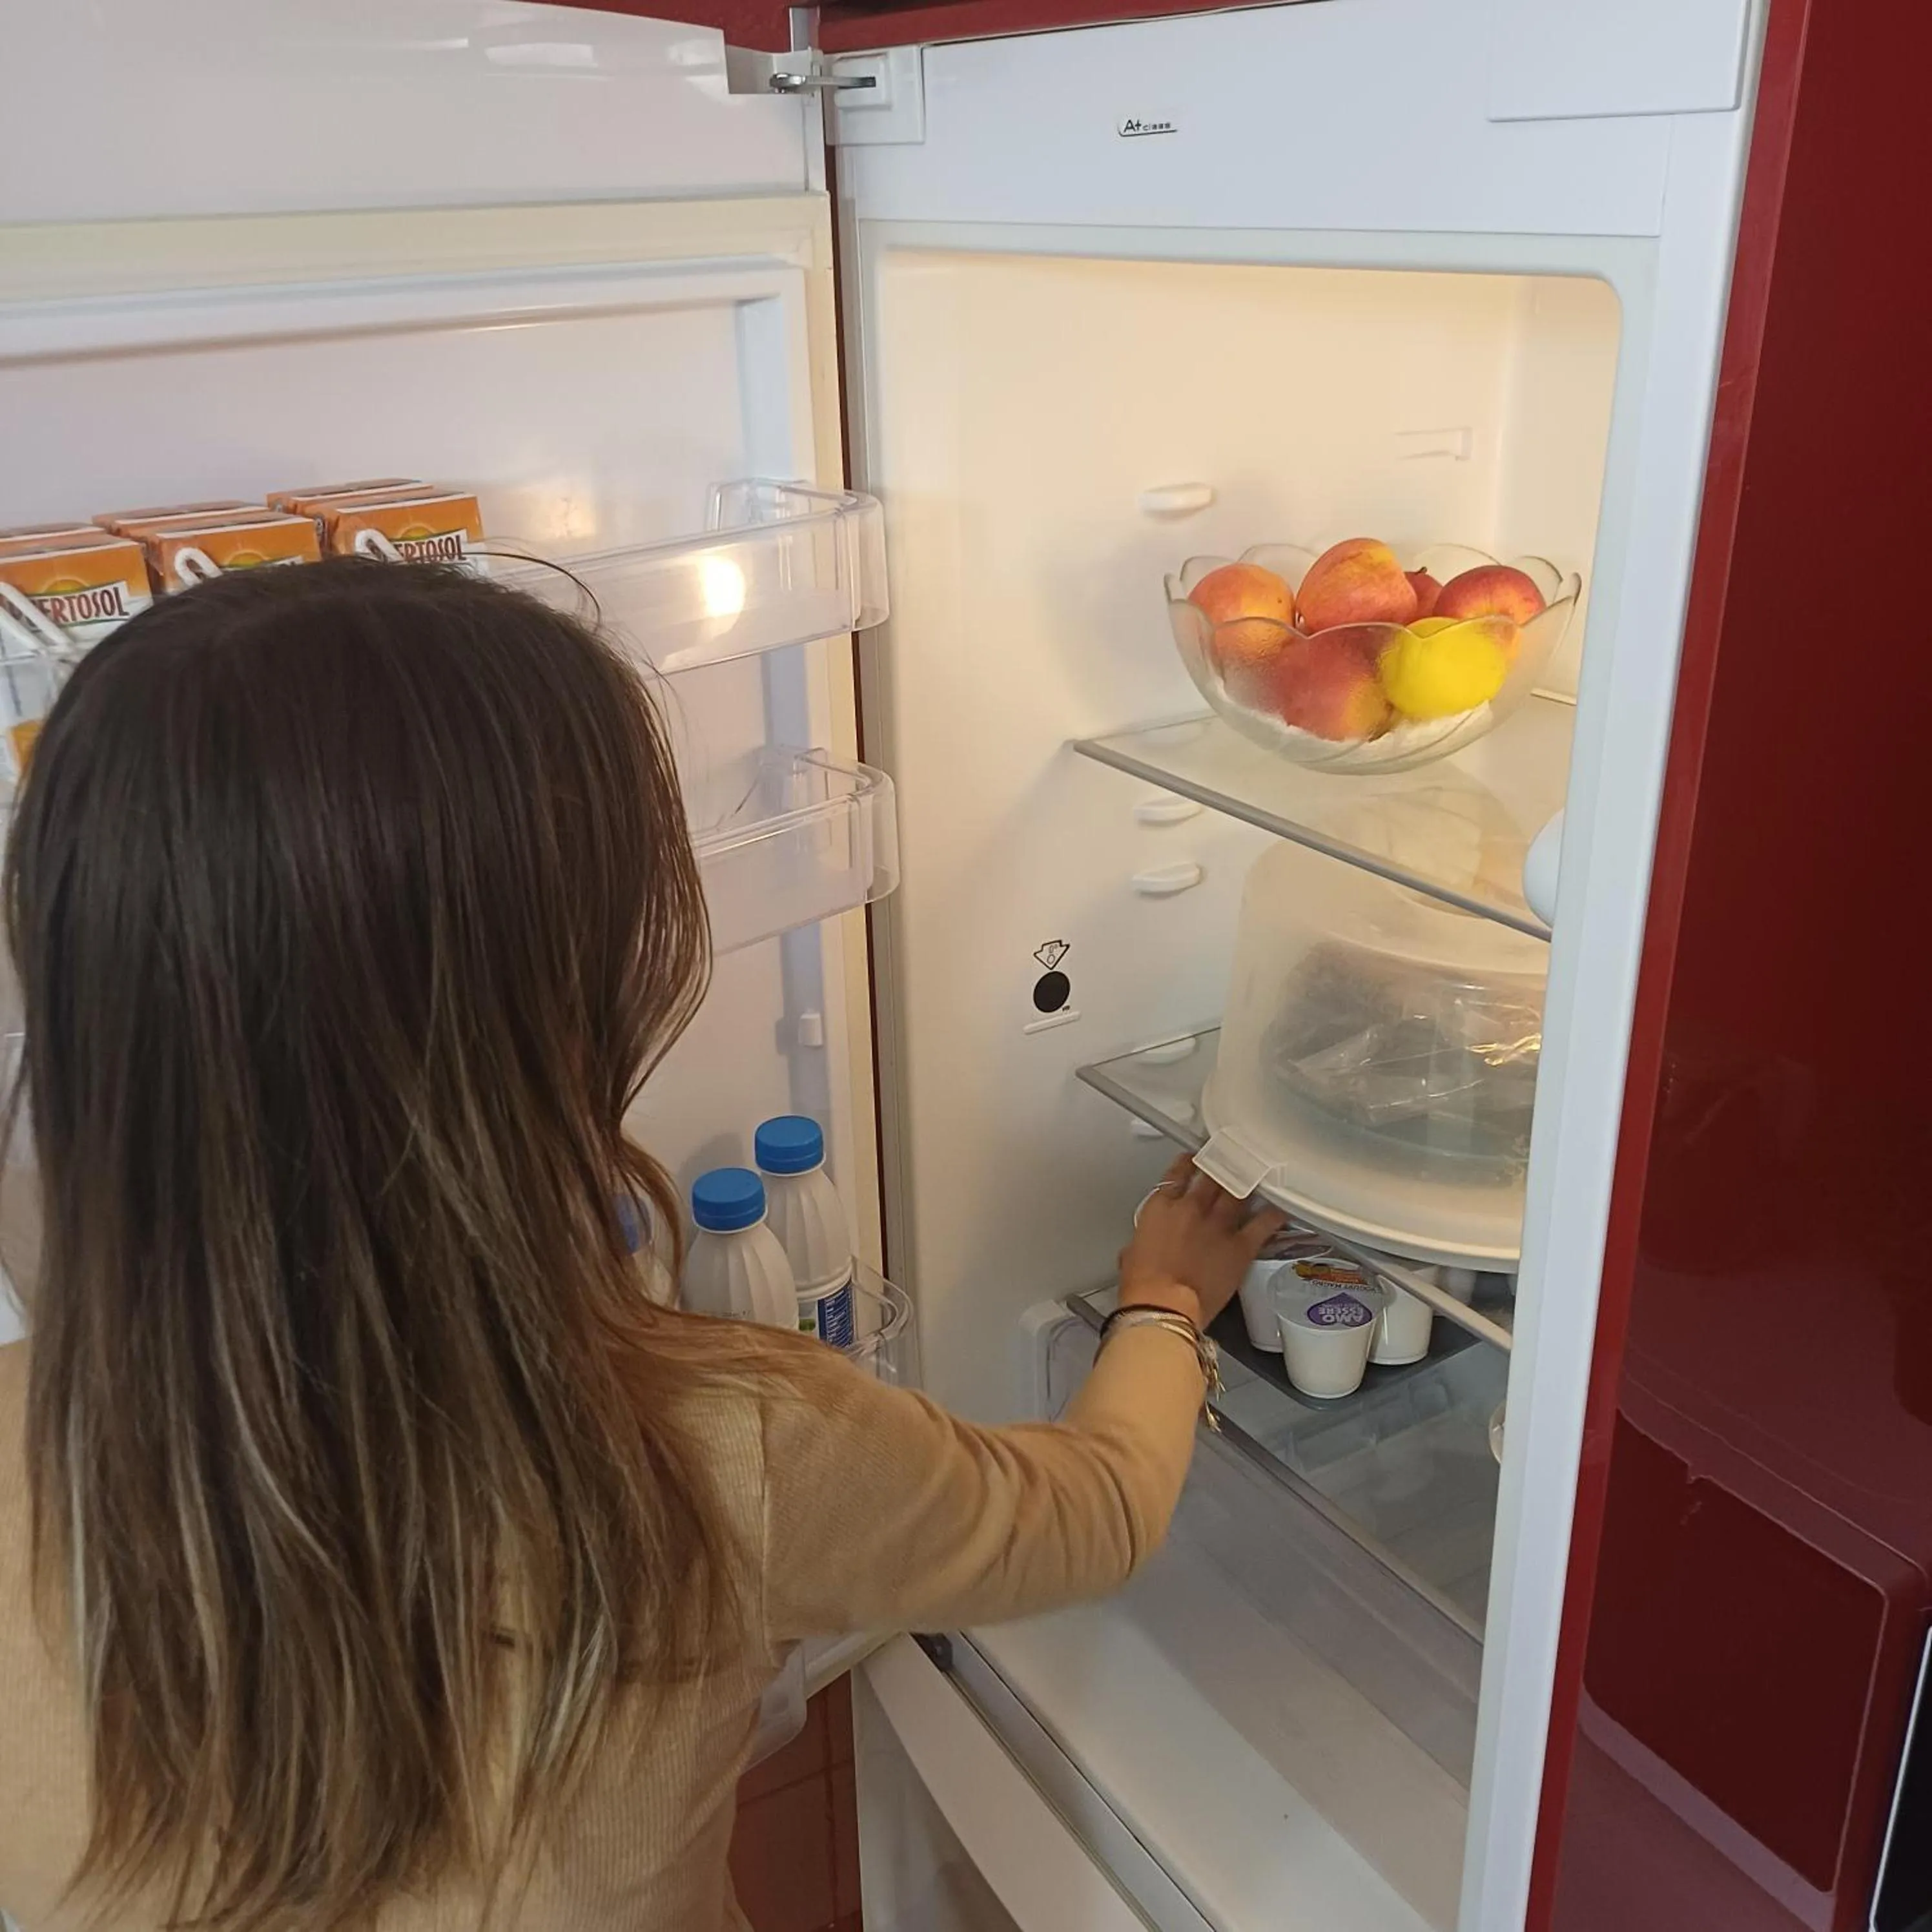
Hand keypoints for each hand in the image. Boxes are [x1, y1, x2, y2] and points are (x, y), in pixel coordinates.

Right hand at [1118, 1152, 1286, 1330]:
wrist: (1163, 1306)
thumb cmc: (1142, 1284)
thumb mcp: (1132, 1253)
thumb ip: (1145, 1239)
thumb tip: (1145, 1245)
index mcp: (1162, 1207)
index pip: (1178, 1173)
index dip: (1189, 1163)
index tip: (1195, 1160)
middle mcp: (1192, 1208)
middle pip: (1212, 1176)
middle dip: (1221, 1167)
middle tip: (1229, 1162)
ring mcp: (1219, 1224)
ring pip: (1238, 1192)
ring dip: (1246, 1183)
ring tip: (1254, 1176)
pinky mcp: (1240, 1246)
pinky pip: (1263, 1223)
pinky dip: (1273, 1214)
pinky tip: (1280, 1208)